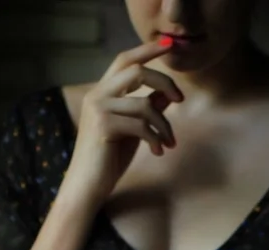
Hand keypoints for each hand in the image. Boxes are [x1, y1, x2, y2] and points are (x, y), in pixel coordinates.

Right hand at [66, 39, 183, 200]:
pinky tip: (158, 151)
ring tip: (169, 143)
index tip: (168, 45)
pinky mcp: (103, 126)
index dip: (147, 50)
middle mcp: (97, 95)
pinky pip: (141, 125)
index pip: (125, 61)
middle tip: (181, 101)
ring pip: (145, 104)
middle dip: (165, 82)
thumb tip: (166, 93)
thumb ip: (146, 110)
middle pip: (137, 71)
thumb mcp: (132, 131)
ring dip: (164, 125)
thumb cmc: (109, 160)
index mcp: (102, 93)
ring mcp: (98, 109)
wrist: (87, 186)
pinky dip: (156, 139)